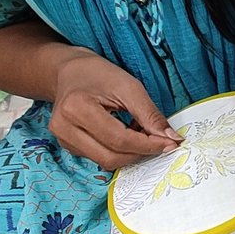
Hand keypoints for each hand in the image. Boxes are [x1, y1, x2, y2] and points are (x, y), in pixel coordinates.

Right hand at [49, 50, 180, 170]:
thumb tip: (170, 138)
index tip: (171, 143)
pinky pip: (99, 157)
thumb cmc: (98, 74)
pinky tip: (127, 136)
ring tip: (142, 134)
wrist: (69, 72)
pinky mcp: (67, 146)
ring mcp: (63, 139)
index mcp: (76, 108)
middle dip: (141, 153)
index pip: (119, 139)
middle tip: (160, 141)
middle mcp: (63, 128)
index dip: (148, 145)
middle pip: (111, 156)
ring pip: (105, 161)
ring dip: (130, 154)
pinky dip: (119, 152)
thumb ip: (150, 114)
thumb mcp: (129, 87)